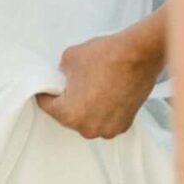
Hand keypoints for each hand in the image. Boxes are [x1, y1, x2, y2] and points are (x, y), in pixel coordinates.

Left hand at [35, 23, 160, 139]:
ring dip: (86, 108)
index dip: (45, 93)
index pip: (47, 106)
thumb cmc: (106, 57)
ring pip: (88, 120)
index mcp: (71, 114)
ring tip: (91, 87)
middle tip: (70, 85)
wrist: (138, 55)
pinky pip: (105, 120)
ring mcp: (108, 129)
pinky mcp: (124, 124)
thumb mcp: (68, 58)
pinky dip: (103, 110)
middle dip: (67, 101)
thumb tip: (64, 79)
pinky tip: (105, 92)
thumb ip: (60, 74)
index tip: (46, 88)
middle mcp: (89, 128)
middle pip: (68, 116)